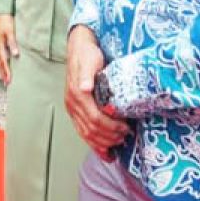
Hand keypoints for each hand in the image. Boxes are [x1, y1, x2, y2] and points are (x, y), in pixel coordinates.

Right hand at [0, 13, 18, 84]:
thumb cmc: (5, 19)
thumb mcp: (10, 31)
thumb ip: (12, 43)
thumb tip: (15, 55)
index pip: (4, 62)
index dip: (7, 72)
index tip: (9, 81)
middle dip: (3, 73)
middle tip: (6, 83)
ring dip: (2, 67)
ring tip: (5, 75)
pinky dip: (2, 60)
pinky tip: (5, 60)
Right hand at [65, 26, 130, 159]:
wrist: (79, 48)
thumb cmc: (87, 54)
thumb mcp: (89, 60)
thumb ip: (86, 75)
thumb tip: (85, 87)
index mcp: (77, 94)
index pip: (95, 119)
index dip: (111, 127)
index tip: (126, 128)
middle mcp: (72, 104)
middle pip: (91, 129)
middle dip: (110, 137)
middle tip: (126, 136)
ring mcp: (72, 108)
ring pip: (86, 134)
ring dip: (103, 142)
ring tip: (118, 143)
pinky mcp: (75, 110)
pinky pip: (82, 131)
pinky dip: (94, 144)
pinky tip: (104, 152)